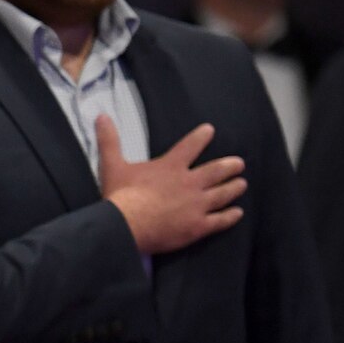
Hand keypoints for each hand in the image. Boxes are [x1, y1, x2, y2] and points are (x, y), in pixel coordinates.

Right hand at [97, 118, 245, 255]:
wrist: (126, 225)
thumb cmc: (120, 195)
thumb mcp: (112, 164)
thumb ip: (109, 140)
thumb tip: (101, 116)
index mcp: (171, 166)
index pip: (190, 146)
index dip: (201, 137)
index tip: (210, 130)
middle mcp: (190, 183)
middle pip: (216, 171)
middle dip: (230, 166)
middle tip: (239, 163)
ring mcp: (197, 205)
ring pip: (223, 194)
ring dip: (234, 188)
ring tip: (242, 184)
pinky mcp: (198, 226)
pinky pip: (220, 220)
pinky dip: (230, 216)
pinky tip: (237, 213)